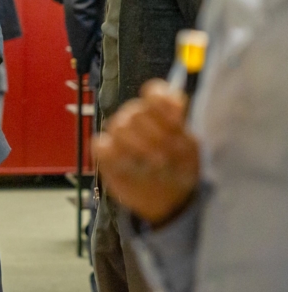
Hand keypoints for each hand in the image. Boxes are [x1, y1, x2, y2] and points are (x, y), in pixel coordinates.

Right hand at [93, 79, 199, 225]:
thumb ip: (181, 129)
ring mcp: (119, 135)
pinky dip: (115, 154)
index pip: (154, 92)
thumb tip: (175, 111)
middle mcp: (136, 118)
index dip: (162, 100)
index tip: (176, 119)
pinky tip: (130, 165)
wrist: (168, 200)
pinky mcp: (106, 154)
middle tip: (170, 154)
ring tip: (157, 163)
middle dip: (156, 134)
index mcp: (158, 111)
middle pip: (136, 111)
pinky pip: (101, 145)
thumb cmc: (180, 169)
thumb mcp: (190, 151)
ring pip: (119, 127)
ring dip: (140, 146)